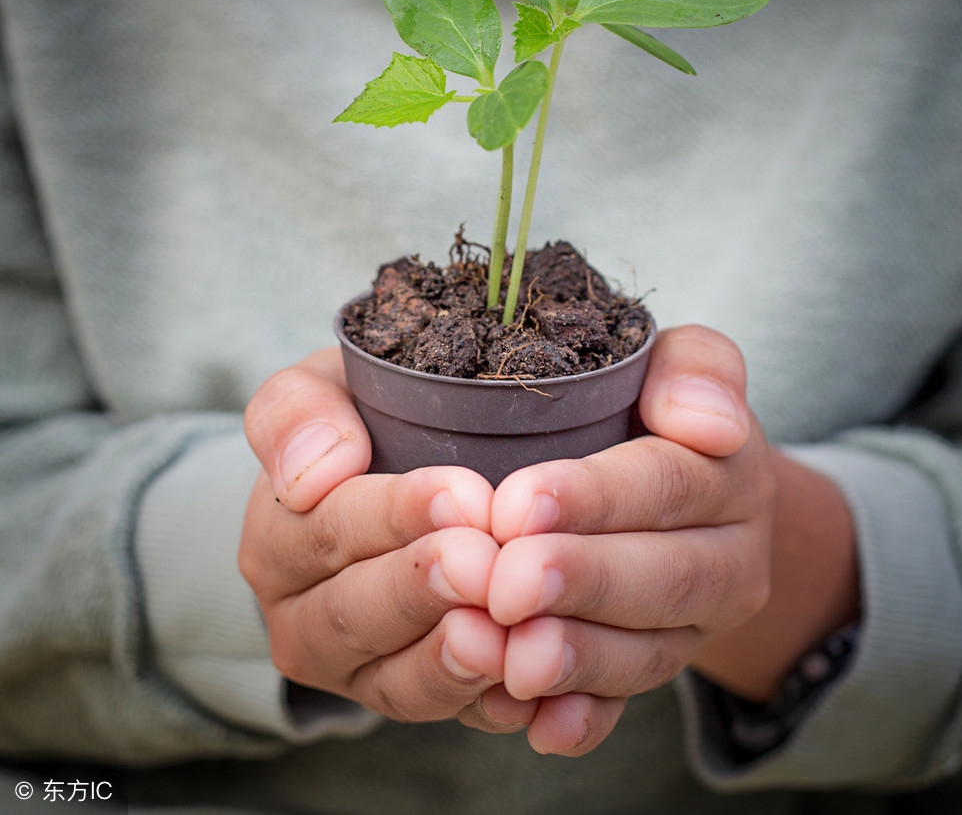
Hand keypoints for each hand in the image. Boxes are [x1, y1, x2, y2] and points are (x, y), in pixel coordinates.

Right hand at [239, 349, 512, 723]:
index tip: (464, 494)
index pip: (330, 528)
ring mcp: (358, 671)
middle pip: (355, 613)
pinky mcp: (414, 699)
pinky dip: (489, 708)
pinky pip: (448, 718)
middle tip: (486, 563)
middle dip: (423, 589)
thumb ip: (297, 413)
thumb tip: (312, 470)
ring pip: (396, 683)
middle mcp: (305, 617)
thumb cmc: (368, 424)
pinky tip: (531, 692)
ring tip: (499, 638)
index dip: (396, 514)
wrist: (392, 487)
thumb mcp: (322, 393)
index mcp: (280, 540)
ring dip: (449, 664)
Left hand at [483, 326, 857, 755]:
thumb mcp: (687, 367)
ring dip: (579, 660)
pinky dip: (584, 721)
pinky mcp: (653, 670)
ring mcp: (693, 628)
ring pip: (645, 654)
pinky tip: (538, 727)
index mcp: (730, 477)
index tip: (518, 504)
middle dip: (583, 583)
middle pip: (662, 578)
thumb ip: (700, 371)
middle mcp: (727, 562)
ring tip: (515, 659)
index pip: (666, 483)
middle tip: (507, 585)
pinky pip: (626, 707)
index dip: (595, 497)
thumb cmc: (657, 412)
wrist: (692, 496)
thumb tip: (711, 424)